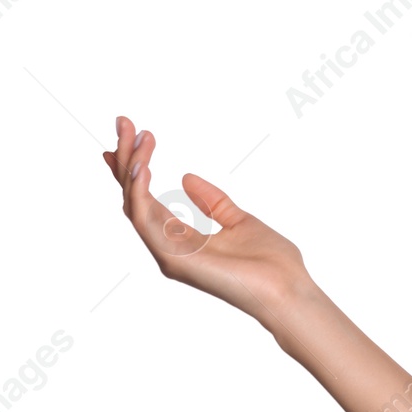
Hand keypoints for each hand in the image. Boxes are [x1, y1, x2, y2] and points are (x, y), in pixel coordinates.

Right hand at [105, 115, 312, 328]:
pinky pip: (145, 220)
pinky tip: (143, 165)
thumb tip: (187, 176)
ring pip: (133, 204)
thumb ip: (212, 201)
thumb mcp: (239, 220)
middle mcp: (167, 247)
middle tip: (123, 121)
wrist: (288, 290)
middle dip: (125, 159)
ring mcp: (167, 254)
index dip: (133, 169)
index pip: (146, 199)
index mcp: (181, 239)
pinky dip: (140, 191)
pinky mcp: (173, 259)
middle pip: (133, 197)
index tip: (126, 137)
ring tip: (136, 135)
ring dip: (131, 167)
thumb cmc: (270, 263)